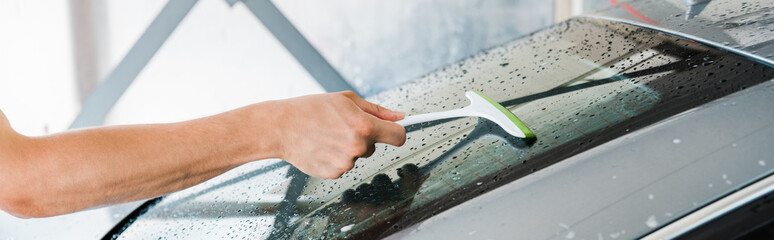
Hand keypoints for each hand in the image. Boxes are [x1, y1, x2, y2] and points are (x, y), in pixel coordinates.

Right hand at [267, 91, 405, 178]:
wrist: (281, 127)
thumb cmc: (311, 109)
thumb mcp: (347, 100)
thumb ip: (377, 110)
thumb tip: (399, 116)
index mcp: (364, 126)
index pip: (399, 137)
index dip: (398, 132)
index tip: (393, 131)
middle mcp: (357, 147)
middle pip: (376, 145)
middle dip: (365, 136)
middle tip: (341, 125)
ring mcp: (345, 163)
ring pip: (359, 155)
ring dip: (349, 147)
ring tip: (328, 135)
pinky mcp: (334, 174)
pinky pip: (344, 165)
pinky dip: (336, 157)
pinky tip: (322, 146)